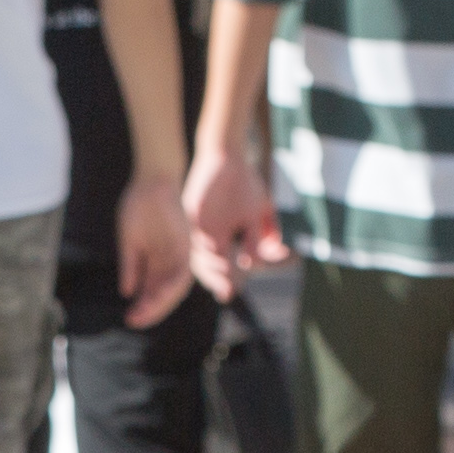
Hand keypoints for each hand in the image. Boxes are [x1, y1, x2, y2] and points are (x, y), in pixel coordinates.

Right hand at [114, 177, 191, 329]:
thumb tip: (127, 291)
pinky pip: (182, 273)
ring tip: (145, 313)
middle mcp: (167, 262)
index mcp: (153, 262)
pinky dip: (171, 286)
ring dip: (160, 303)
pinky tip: (156, 295)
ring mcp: (177, 256)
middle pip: (162, 295)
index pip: (150, 292)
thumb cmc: (137, 206)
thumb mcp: (130, 241)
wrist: (153, 181)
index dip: (142, 307)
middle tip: (134, 321)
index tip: (129, 318)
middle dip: (150, 310)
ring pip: (173, 289)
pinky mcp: (186, 247)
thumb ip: (131, 265)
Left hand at [182, 142, 285, 292]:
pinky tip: (215, 251)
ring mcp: (196, 225)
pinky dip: (202, 244)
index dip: (222, 282)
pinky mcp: (190, 211)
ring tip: (222, 274)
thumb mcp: (258, 213)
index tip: (229, 295)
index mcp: (218, 239)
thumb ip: (261, 236)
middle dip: (215, 279)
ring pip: (196, 252)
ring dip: (209, 265)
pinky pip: (193, 233)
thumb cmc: (244, 185)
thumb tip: (263, 258)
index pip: (217, 267)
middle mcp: (204, 235)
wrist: (228, 157)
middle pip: (204, 265)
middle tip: (225, 291)